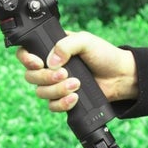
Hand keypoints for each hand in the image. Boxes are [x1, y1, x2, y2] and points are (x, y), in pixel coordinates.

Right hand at [15, 30, 138, 112]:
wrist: (121, 77)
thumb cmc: (104, 55)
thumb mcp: (85, 41)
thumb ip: (65, 45)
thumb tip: (50, 63)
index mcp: (52, 49)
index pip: (26, 54)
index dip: (26, 59)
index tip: (38, 63)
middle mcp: (50, 67)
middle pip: (30, 76)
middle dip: (45, 77)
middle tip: (65, 74)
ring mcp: (56, 85)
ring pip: (41, 92)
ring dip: (57, 90)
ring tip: (76, 84)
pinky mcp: (64, 99)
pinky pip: (52, 106)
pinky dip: (62, 103)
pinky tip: (75, 98)